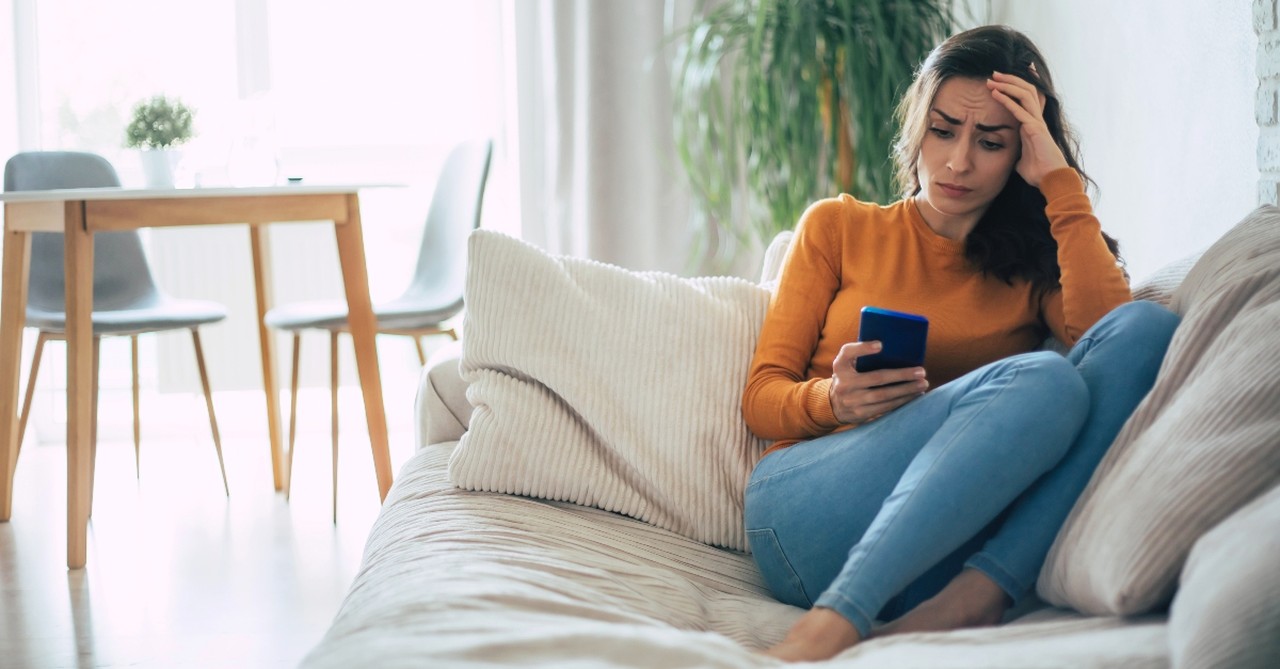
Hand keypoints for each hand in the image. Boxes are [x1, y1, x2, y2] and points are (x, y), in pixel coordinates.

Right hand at [829, 341, 928, 424]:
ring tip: (922, 385)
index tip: (881, 345)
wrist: (833, 405)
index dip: (863, 348)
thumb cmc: (848, 377)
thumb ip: (861, 355)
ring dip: (906, 390)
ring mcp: (852, 401)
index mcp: (840, 366)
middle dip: (901, 375)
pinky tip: (914, 396)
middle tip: (921, 372)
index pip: (848, 353)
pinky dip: (901, 402)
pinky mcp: (860, 414)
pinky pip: (885, 408)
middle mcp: (843, 383)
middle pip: (877, 378)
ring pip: (884, 396)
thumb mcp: (846, 364)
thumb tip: (892, 348)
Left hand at [986, 69, 1067, 187]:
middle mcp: (1036, 119)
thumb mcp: (1020, 160)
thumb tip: (1008, 157)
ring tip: (992, 79)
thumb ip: (1015, 153)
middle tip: (993, 73)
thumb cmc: (1037, 172)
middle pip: (1026, 90)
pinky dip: (1007, 100)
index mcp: (1032, 123)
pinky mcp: (1036, 128)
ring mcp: (1037, 122)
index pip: (1028, 98)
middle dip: (1010, 80)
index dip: (1018, 85)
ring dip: (1007, 85)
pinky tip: (996, 94)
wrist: (1050, 180)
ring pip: (1024, 95)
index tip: (1005, 76)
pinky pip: (1020, 110)